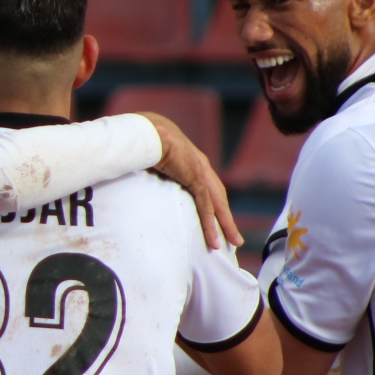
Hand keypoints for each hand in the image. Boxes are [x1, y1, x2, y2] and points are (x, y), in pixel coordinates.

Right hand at [139, 112, 241, 250]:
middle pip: (219, 197)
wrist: (147, 132)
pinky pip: (205, 206)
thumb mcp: (151, 155)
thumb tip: (139, 171)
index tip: (216, 219)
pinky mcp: (196, 178)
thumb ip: (152, 165)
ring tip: (232, 243)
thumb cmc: (143, 139)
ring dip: (225, 225)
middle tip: (234, 238)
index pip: (207, 186)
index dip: (213, 203)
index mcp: (190, 159)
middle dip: (227, 218)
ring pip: (218, 204)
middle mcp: (200, 165)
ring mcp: (200, 171)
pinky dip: (210, 223)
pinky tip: (213, 239)